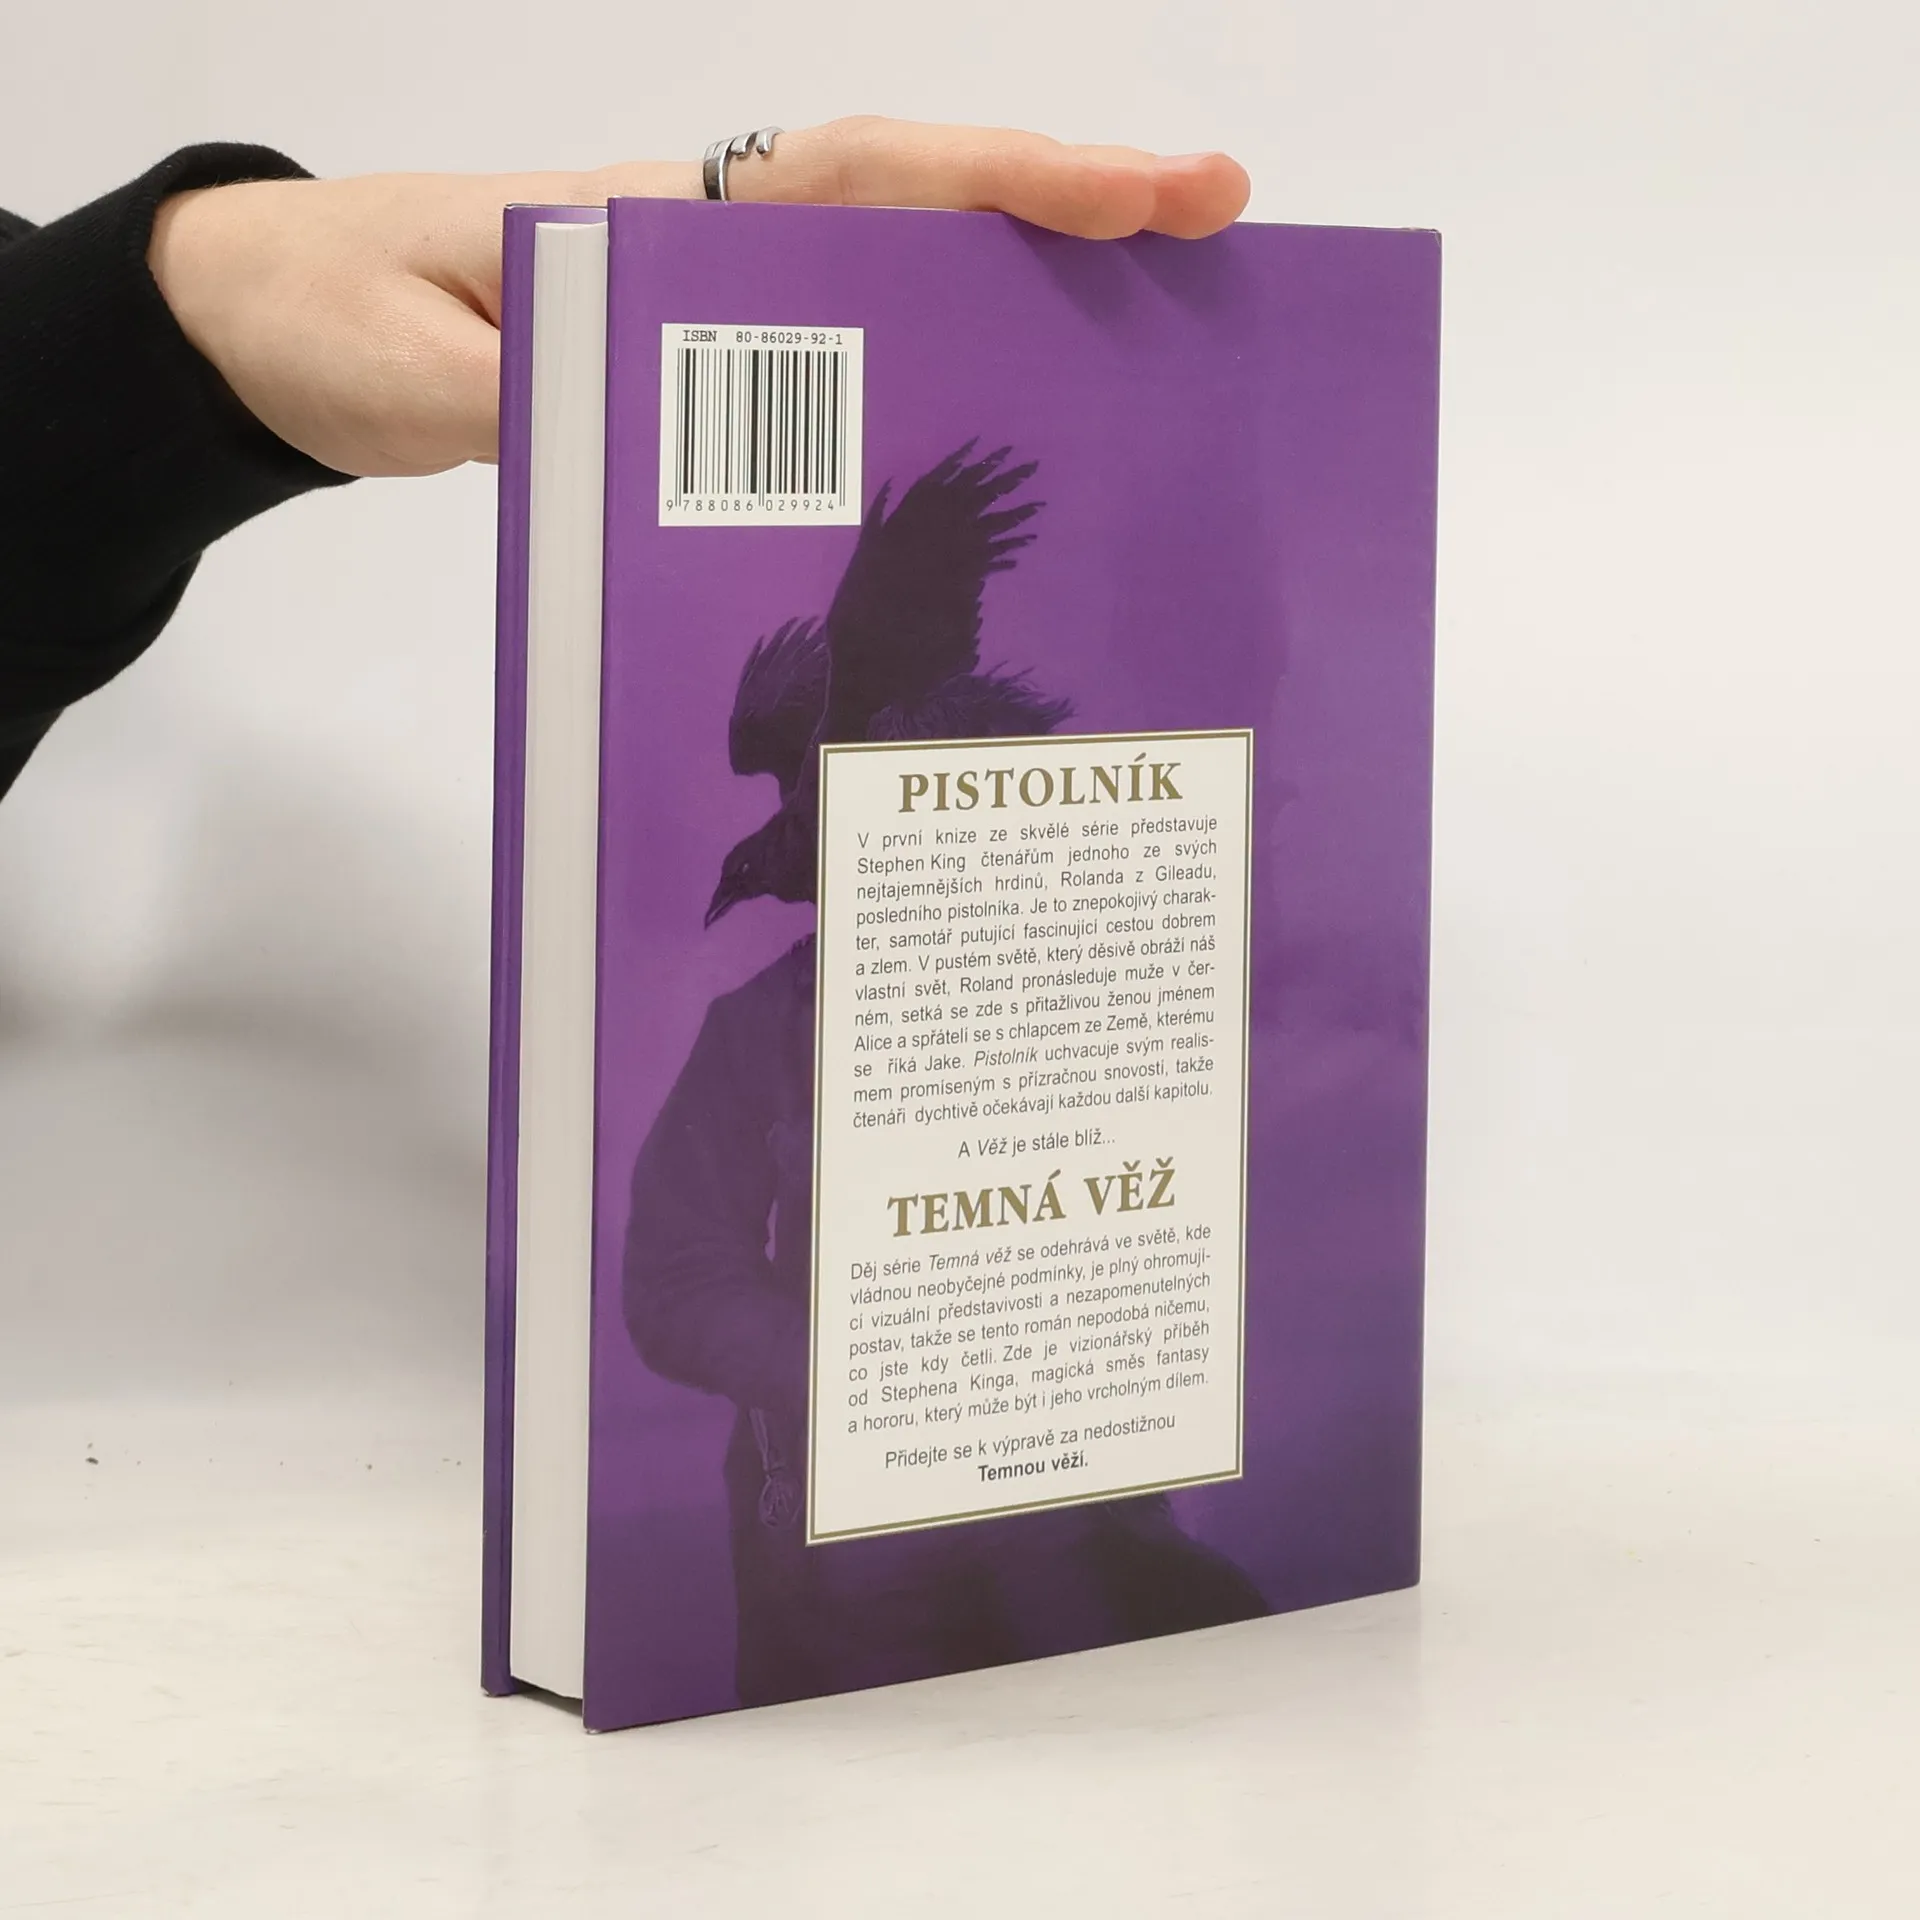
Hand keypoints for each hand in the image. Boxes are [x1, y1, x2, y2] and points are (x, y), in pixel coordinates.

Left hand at [147, 119, 1250, 479]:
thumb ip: (542, 402)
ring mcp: (720, 318)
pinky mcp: (702, 383)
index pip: (874, 176)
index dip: (1019, 181)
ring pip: (902, 294)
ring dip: (1026, 316)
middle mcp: (721, 250)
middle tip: (1221, 256)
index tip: (1157, 189)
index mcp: (672, 217)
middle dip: (1073, 229)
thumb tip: (663, 448)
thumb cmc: (338, 317)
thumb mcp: (424, 368)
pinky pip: (842, 377)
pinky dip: (930, 390)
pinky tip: (994, 448)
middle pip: (928, 220)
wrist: (272, 331)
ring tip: (1159, 367)